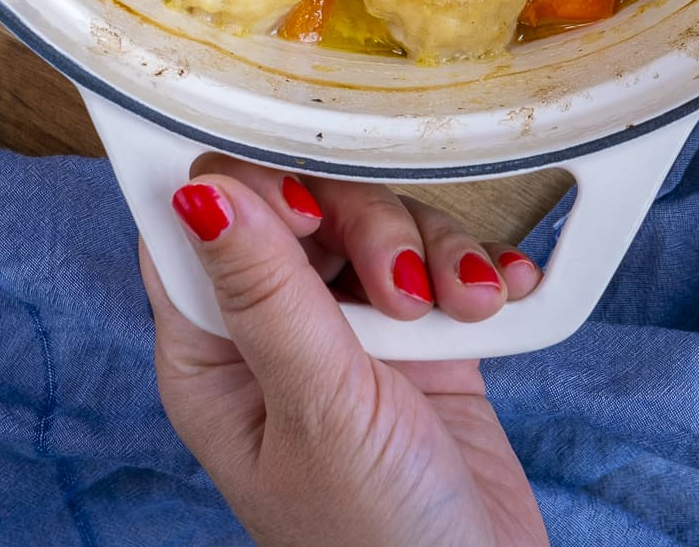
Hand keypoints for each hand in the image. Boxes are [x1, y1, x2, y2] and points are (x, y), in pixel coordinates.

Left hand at [140, 156, 548, 546]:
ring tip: (457, 310)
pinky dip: (474, 269)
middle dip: (364, 224)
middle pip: (302, 205)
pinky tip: (499, 298)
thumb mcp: (319, 411)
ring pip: (378, 222)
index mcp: (215, 354)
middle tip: (398, 285)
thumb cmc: (374, 546)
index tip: (302, 194)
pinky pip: (442, 260)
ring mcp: (350, 333)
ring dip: (432, 250)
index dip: (248, 187)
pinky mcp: (421, 338)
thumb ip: (267, 294)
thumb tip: (200, 191)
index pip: (198, 226)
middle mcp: (275, 332)